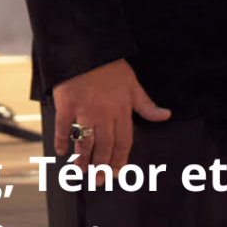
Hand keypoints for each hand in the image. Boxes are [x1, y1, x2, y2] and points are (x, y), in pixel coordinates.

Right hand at [52, 60, 170, 170]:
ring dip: (83, 159)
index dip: (120, 160)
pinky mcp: (66, 105)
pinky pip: (63, 128)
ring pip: (85, 142)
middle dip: (101, 166)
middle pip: (104, 147)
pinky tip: (61, 151)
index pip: (123, 143)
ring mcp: (84, 110)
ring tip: (81, 170)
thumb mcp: (132, 83)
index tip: (116, 173)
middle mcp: (104, 114)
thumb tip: (165, 115)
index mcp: (121, 110)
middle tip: (98, 180)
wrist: (85, 47)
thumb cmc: (109, 65)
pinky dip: (62, 141)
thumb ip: (146, 104)